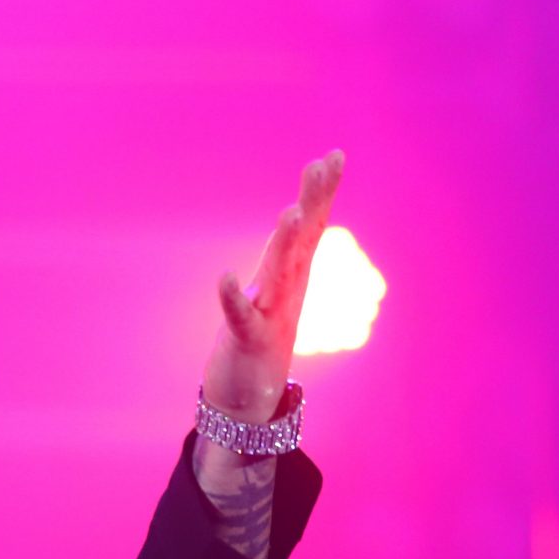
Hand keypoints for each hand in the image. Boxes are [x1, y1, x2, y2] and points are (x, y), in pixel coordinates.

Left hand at [205, 149, 344, 422]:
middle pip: (302, 239)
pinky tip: (225, 277)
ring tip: (289, 212)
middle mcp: (287, 289)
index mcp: (292, 274)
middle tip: (324, 165)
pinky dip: (232, 298)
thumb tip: (298, 214)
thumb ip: (286, 253)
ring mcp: (271, 313)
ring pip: (280, 272)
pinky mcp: (248, 340)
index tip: (333, 156)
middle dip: (313, 202)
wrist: (247, 401)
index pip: (311, 226)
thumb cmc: (260, 338)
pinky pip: (241, 316)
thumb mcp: (275, 289)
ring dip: (284, 244)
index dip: (322, 193)